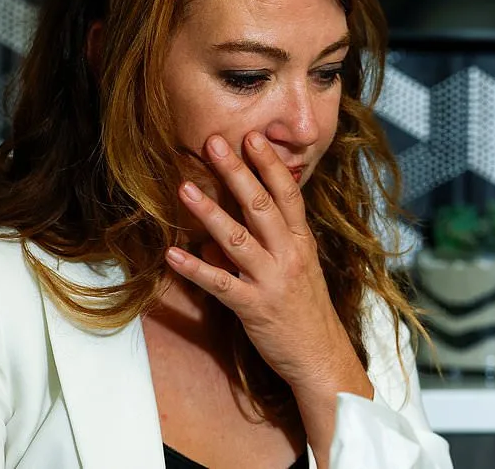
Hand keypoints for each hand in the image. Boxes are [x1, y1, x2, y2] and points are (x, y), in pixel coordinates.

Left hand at [165, 132, 361, 394]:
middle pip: (262, 206)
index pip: (288, 194)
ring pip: (238, 239)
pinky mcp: (254, 307)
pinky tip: (172, 254)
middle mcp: (290, 255)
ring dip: (209, 213)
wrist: (322, 356)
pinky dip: (195, 268)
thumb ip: (264, 247)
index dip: (270, 165)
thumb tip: (217, 234)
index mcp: (302, 242)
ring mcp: (272, 280)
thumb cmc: (305, 311)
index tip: (254, 137)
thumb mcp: (295, 271)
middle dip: (237, 173)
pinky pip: (220, 284)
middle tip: (215, 143)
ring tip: (185, 189)